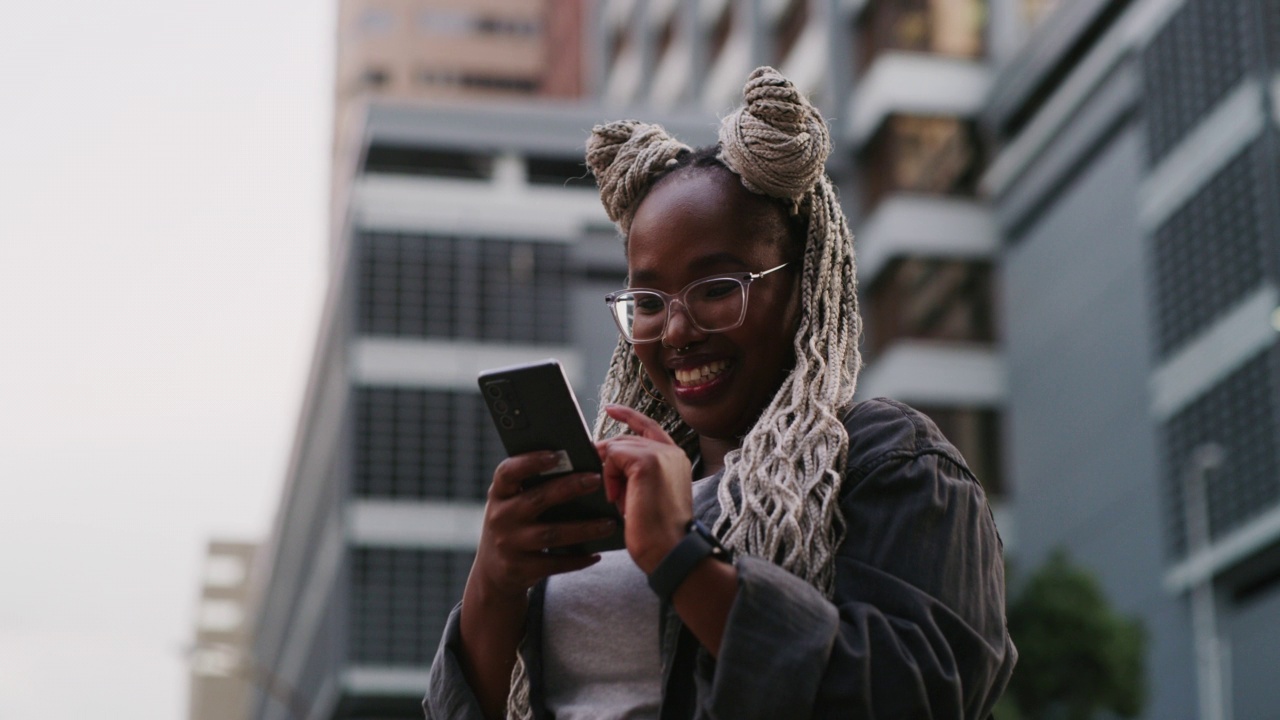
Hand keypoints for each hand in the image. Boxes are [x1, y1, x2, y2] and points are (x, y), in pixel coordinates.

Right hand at [469, 452, 618, 600]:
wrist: (493, 572)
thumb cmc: (514, 525)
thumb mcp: (513, 504)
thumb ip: (534, 487)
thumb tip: (579, 468)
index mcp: (499, 494)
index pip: (508, 472)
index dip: (530, 461)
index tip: (556, 454)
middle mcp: (500, 517)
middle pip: (537, 499)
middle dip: (569, 487)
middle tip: (596, 479)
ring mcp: (508, 544)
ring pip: (552, 534)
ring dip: (584, 528)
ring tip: (609, 523)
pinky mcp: (519, 569)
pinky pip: (554, 563)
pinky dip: (578, 559)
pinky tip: (597, 554)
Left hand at [597, 404, 693, 573]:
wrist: (669, 551)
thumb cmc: (656, 533)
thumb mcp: (645, 495)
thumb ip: (633, 472)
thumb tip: (604, 457)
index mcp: (674, 458)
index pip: (648, 427)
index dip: (627, 416)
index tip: (610, 409)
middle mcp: (671, 451)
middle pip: (624, 440)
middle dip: (608, 462)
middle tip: (610, 491)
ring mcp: (660, 454)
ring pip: (616, 448)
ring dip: (610, 476)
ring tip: (620, 501)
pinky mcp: (647, 461)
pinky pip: (613, 456)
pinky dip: (609, 478)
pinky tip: (618, 498)